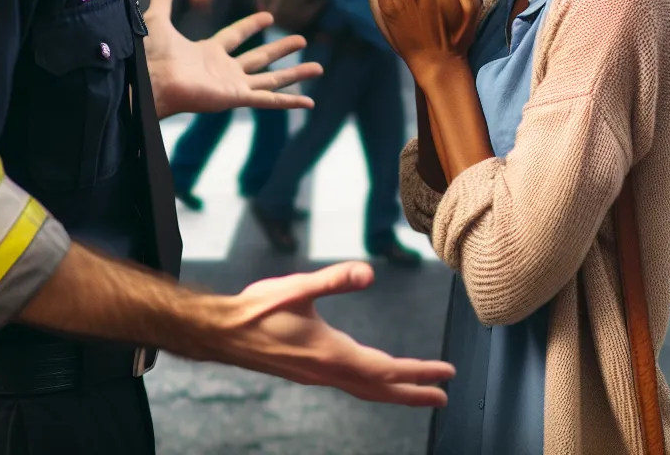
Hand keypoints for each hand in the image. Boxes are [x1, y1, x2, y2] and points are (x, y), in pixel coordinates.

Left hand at [145, 0, 322, 116]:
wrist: (152, 81)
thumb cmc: (151, 56)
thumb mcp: (159, 20)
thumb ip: (163, 0)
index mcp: (208, 52)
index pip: (234, 37)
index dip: (251, 26)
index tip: (268, 16)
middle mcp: (223, 70)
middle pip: (260, 58)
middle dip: (281, 49)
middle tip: (302, 40)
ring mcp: (232, 86)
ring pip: (271, 79)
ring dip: (295, 74)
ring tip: (318, 68)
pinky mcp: (236, 97)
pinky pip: (268, 99)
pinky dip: (289, 102)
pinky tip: (309, 102)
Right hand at [213, 262, 453, 405]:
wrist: (223, 333)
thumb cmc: (258, 310)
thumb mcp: (299, 287)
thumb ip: (335, 279)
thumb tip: (368, 272)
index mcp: (332, 354)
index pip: (387, 369)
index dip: (419, 372)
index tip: (447, 374)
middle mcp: (328, 371)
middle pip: (381, 389)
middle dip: (414, 393)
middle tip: (443, 396)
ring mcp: (317, 375)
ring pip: (365, 389)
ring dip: (394, 391)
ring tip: (416, 390)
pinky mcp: (307, 372)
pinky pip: (350, 384)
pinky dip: (371, 384)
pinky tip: (370, 375)